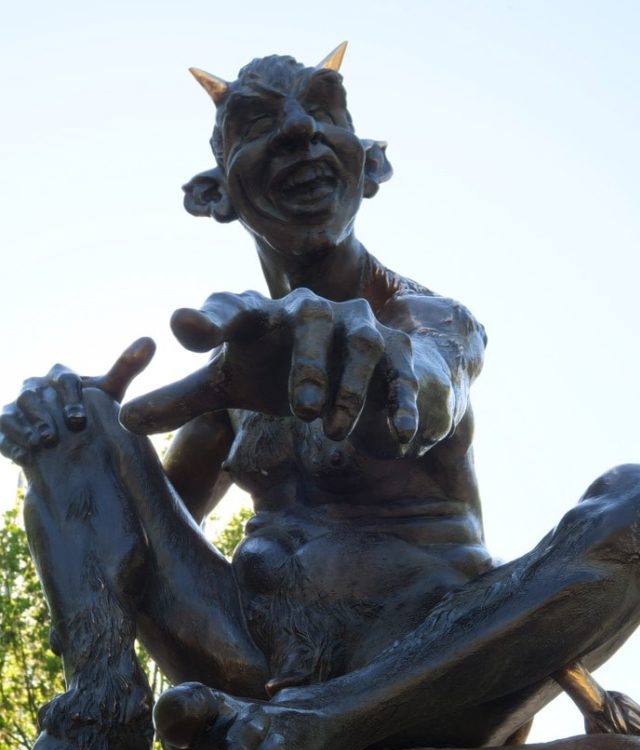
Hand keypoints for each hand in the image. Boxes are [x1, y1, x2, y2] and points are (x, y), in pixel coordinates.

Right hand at [0, 337, 155, 464]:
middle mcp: (35, 387)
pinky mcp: (6, 427)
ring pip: (14, 412)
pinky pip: (2, 433)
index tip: (79, 419)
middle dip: (45, 415)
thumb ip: (126, 368)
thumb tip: (150, 340)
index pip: (63, 378)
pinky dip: (11, 444)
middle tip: (58, 435)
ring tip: (42, 444)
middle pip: (34, 395)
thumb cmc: (94, 412)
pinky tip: (26, 458)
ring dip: (26, 428)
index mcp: (59, 375)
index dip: (70, 397)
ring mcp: (18, 407)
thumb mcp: (110, 393)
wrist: (74, 444)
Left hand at [120, 289, 418, 443]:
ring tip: (330, 430)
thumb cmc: (273, 371)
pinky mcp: (395, 356)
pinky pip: (403, 377)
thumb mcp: (229, 387)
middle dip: (304, 363)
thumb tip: (124, 419)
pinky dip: (402, 406)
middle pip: (308, 321)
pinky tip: (399, 438)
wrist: (343, 369)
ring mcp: (356, 329)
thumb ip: (183, 399)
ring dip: (349, 387)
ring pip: (360, 345)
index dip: (209, 318)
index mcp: (262, 317)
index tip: (183, 328)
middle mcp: (310, 313)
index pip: (232, 309)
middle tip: (297, 408)